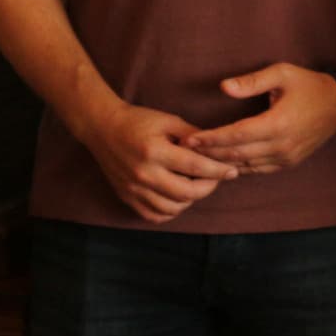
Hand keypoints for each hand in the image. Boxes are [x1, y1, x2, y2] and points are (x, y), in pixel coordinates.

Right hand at [80, 100, 240, 223]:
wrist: (102, 128)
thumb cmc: (138, 120)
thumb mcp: (168, 121)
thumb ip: (193, 135)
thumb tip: (218, 148)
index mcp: (155, 151)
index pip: (195, 167)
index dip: (218, 170)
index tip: (233, 171)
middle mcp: (144, 174)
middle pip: (187, 192)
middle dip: (208, 187)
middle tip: (217, 178)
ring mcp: (134, 189)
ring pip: (172, 208)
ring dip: (190, 200)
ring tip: (197, 186)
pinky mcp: (127, 197)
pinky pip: (154, 215)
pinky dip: (171, 210)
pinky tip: (178, 197)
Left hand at [184, 64, 335, 176]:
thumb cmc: (309, 85)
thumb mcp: (282, 73)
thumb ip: (252, 81)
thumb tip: (223, 87)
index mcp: (277, 123)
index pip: (236, 135)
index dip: (211, 139)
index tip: (190, 139)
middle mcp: (280, 145)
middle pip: (236, 154)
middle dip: (208, 153)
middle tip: (185, 150)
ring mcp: (285, 158)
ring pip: (245, 165)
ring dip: (221, 163)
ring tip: (197, 159)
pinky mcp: (288, 163)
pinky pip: (257, 169)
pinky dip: (239, 167)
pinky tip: (223, 163)